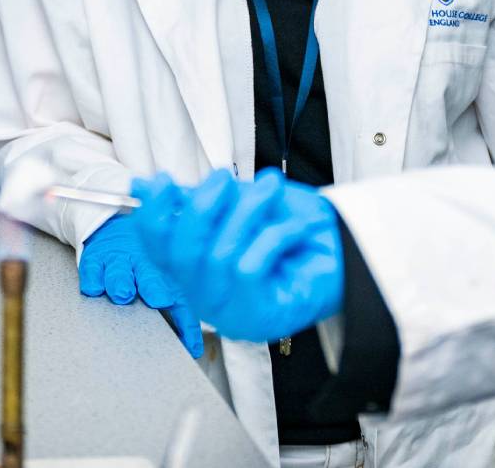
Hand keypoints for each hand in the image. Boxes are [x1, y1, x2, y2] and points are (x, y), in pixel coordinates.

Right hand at [80, 215, 203, 357]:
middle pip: (151, 276)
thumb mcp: (155, 284)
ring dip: (122, 281)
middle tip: (160, 299)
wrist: (107, 229)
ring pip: (120, 270)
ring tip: (123, 293)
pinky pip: (92, 268)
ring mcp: (117, 261)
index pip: (180, 301)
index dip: (187, 323)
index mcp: (163, 276)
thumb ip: (171, 313)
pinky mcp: (94, 259)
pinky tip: (95, 288)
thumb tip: (192, 349)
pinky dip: (94, 278)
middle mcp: (141, 266)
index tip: (192, 348)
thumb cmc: (135, 266)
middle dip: (155, 288)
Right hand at [127, 168, 343, 342]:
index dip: (152, 216)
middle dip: (201, 207)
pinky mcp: (259, 316)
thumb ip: (198, 199)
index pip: (157, 250)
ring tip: (271, 187)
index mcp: (195, 272)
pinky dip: (274, 236)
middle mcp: (206, 297)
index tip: (163, 181)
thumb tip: (145, 185)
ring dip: (247, 211)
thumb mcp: (240, 206)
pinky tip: (295, 228)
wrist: (348, 257)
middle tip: (225, 178)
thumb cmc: (292, 233)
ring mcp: (232, 311)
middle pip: (181, 254)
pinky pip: (251, 267)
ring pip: (220, 254)